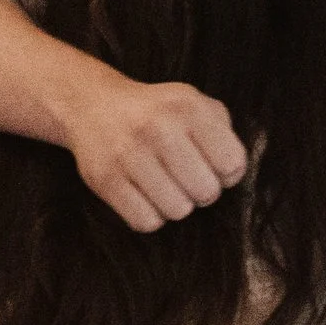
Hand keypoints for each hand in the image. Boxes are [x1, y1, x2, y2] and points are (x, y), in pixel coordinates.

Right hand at [63, 76, 247, 233]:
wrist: (92, 105)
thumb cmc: (155, 112)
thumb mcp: (194, 102)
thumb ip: (222, 130)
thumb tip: (232, 171)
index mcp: (188, 107)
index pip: (232, 164)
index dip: (227, 173)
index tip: (212, 166)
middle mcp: (159, 127)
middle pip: (206, 193)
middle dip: (202, 191)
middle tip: (187, 179)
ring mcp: (129, 153)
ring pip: (177, 211)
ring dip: (175, 204)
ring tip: (165, 185)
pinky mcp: (105, 178)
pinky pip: (146, 222)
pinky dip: (150, 216)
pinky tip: (145, 195)